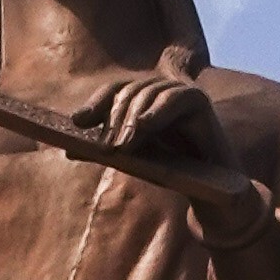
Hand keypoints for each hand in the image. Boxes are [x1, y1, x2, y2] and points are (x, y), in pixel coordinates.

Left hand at [90, 64, 262, 237]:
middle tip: (106, 147)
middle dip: (114, 119)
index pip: (115, 90)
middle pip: (130, 92)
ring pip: (149, 94)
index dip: (96, 103)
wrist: (211, 190)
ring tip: (122, 147)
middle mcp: (159, 89)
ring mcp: (179, 91)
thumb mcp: (132, 159)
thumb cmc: (171, 172)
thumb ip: (105, 149)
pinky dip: (158, 111)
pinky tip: (145, 126)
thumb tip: (68, 148)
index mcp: (142, 98)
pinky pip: (175, 99)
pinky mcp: (198, 99)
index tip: (78, 123)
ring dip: (132, 120)